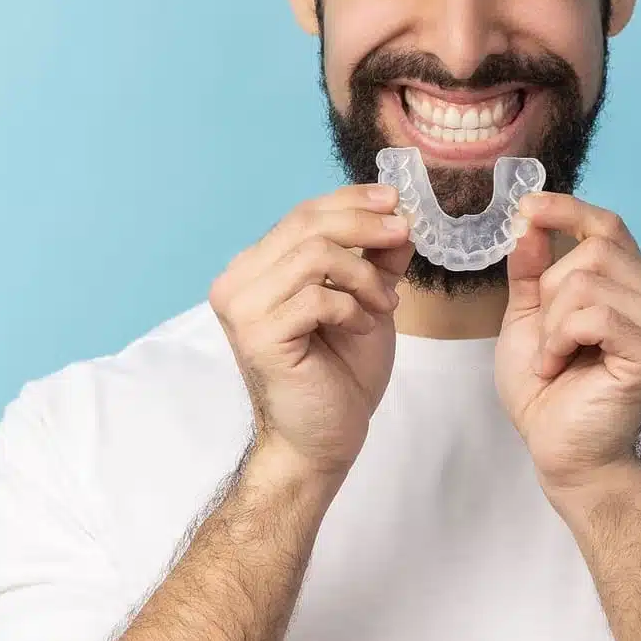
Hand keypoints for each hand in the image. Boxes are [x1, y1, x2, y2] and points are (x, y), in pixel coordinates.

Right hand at [209, 183, 414, 476]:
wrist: (323, 440)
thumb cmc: (340, 375)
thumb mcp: (365, 301)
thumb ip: (374, 258)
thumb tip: (397, 216)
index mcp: (255, 269)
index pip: (302, 214)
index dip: (351, 200)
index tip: (394, 202)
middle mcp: (237, 283)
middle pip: (306, 225)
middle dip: (365, 226)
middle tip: (403, 237)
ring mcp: (242, 309)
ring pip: (315, 255)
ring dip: (364, 276)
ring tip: (384, 305)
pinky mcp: (257, 336)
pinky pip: (317, 296)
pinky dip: (352, 307)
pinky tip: (362, 328)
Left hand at [496, 192, 640, 500]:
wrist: (563, 453)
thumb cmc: (550, 392)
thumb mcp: (529, 317)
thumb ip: (533, 269)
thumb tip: (530, 220)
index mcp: (633, 285)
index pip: (608, 226)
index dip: (568, 209)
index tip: (528, 209)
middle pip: (592, 249)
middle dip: (550, 293)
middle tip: (548, 340)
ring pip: (586, 280)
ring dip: (551, 325)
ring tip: (554, 359)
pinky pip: (592, 315)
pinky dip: (559, 340)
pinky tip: (560, 367)